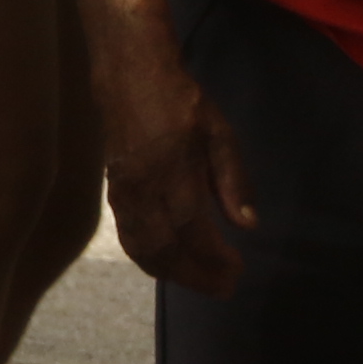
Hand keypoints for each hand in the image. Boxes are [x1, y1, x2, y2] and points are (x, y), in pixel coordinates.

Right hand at [93, 60, 256, 295]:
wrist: (129, 75)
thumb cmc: (182, 101)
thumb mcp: (220, 133)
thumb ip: (234, 180)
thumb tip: (248, 225)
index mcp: (173, 171)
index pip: (194, 229)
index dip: (215, 258)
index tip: (238, 270)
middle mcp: (143, 189)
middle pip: (164, 249)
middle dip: (195, 275)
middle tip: (223, 288)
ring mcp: (123, 194)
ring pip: (142, 249)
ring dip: (172, 273)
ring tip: (200, 282)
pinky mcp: (114, 194)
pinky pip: (129, 238)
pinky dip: (150, 259)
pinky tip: (169, 264)